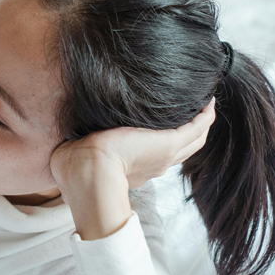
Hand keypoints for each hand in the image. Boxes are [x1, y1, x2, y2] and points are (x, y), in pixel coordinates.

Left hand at [49, 100, 214, 239]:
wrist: (87, 174)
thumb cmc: (74, 170)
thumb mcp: (77, 155)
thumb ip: (77, 146)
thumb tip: (65, 137)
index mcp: (134, 169)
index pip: (154, 155)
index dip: (162, 142)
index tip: (162, 129)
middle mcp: (154, 165)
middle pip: (183, 148)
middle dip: (191, 130)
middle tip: (196, 111)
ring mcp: (165, 155)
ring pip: (194, 139)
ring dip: (202, 121)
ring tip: (205, 103)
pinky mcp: (168, 143)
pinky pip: (197, 126)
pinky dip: (204, 114)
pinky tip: (208, 99)